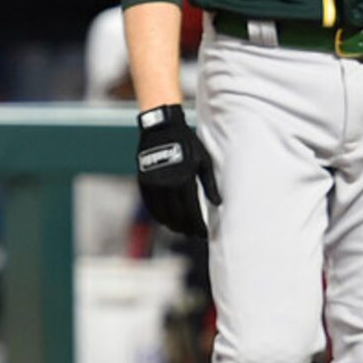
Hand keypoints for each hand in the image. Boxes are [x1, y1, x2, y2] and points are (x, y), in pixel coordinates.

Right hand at [135, 105, 219, 239]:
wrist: (162, 128)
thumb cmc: (187, 143)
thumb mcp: (204, 160)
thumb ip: (210, 184)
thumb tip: (218, 204)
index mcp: (185, 180)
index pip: (192, 212)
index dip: (198, 226)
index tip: (203, 233)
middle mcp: (167, 185)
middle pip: (177, 216)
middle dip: (186, 228)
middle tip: (193, 234)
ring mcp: (154, 185)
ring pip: (162, 214)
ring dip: (172, 225)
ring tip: (180, 230)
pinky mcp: (143, 182)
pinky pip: (150, 206)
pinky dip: (158, 216)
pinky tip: (165, 221)